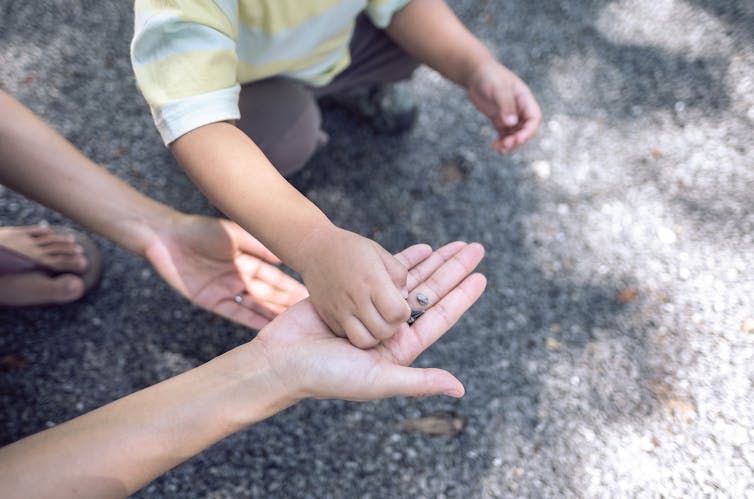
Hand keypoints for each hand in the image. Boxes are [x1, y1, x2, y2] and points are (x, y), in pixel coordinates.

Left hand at [144, 214, 307, 328]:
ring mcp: (227, 290)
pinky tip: (268, 329)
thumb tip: (285, 257)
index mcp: (249, 260)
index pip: (276, 276)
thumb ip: (260, 247)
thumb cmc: (200, 229)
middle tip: (312, 317)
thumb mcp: (235, 233)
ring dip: (273, 316)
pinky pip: (235, 313)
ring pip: (256, 306)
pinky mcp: (211, 301)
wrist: (165, 237)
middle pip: (269, 294)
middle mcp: (241, 277)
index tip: (312, 295)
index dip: (292, 287)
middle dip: (288, 305)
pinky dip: (251, 321)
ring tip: (295, 327)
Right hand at [256, 241, 485, 400]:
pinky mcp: (354, 296)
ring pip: (411, 280)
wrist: (281, 361)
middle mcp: (391, 329)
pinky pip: (385, 273)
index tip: (481, 275)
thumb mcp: (378, 380)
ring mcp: (372, 310)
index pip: (439, 316)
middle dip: (453, 271)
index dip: (461, 296)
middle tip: (476, 248)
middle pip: (430, 293)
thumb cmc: (327, 376)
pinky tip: (421, 248)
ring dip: (433, 261)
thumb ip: (420, 382)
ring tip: (454, 243)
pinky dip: (403, 260)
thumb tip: (460, 388)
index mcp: (401, 348)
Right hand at [298, 227, 410, 348]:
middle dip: (392, 325)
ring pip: (365, 340)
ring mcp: (340, 311)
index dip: (403, 311)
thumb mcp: (380, 254)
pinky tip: (358, 318)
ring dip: (374, 333)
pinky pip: (348, 336)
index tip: (399, 303)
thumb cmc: (352, 249)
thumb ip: (399, 275)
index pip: (398, 313)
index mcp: (372, 281)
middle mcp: (355, 299)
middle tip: (387, 313)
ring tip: (374, 320)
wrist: (314, 249)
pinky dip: (356, 332)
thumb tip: (404, 298)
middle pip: (384, 331)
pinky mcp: (328, 317)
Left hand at [467, 60, 541, 152]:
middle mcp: (520, 108)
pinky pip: (504, 134)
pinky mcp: (499, 119)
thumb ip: (505, 105)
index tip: (517, 139)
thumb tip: (511, 123)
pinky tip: (494, 146)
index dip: (529, 131)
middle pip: (525, 129)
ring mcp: (510, 115)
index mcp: (524, 99)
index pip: (534, 118)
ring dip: (509, 144)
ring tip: (497, 148)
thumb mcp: (498, 89)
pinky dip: (501, 141)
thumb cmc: (489, 76)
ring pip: (515, 134)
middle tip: (505, 146)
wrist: (475, 73)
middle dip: (517, 140)